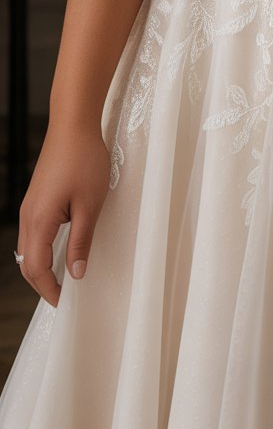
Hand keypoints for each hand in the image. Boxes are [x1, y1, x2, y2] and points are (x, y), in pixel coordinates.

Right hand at [16, 119, 111, 307]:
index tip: (65, 302)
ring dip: (41, 267)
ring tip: (63, 278)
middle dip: (42, 283)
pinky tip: (59, 251)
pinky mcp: (35, 198)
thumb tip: (77, 273)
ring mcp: (29, 206)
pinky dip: (41, 249)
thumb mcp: (90, 205)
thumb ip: (81, 241)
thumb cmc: (84, 160)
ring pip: (27, 248)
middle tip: (64, 296)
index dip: (49, 290)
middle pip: (26, 262)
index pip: (36, 269)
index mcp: (39, 221)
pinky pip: (32, 233)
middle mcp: (28, 216)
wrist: (73, 125)